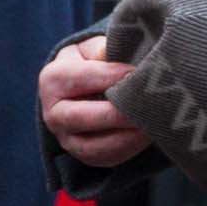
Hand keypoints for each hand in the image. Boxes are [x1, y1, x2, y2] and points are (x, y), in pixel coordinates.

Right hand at [40, 36, 150, 168]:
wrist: (85, 86)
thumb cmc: (95, 60)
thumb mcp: (96, 46)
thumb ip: (106, 48)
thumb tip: (118, 55)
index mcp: (53, 78)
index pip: (85, 78)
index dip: (115, 75)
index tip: (142, 72)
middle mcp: (53, 113)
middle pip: (83, 117)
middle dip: (119, 113)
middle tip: (149, 106)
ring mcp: (66, 138)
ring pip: (94, 147)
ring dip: (126, 138)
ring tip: (153, 124)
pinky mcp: (83, 155)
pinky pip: (106, 158)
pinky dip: (130, 149)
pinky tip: (150, 135)